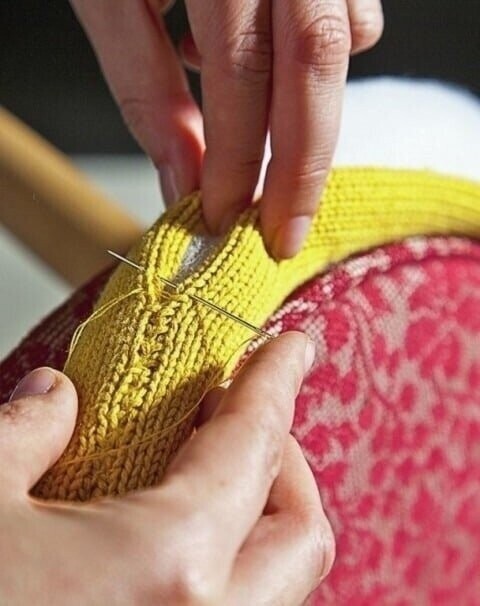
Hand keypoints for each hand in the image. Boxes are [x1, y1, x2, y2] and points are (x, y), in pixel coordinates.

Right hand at [0, 332, 333, 604]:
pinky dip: (232, 569)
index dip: (277, 381)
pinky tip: (175, 545)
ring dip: (262, 517)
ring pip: (283, 586)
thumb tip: (53, 395)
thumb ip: (21, 435)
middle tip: (234, 416)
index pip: (255, 444)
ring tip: (208, 474)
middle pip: (301, 529)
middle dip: (283, 458)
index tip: (294, 348)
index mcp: (165, 567)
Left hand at [70, 0, 382, 257]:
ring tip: (248, 129)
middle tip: (285, 234)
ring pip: (339, 39)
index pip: (241, 73)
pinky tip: (250, 51)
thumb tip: (182, 176)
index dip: (235, 158)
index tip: (222, 217)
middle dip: (302, 166)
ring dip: (301, 109)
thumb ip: (144, 85)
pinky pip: (344, 8)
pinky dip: (303, 53)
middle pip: (315, 64)